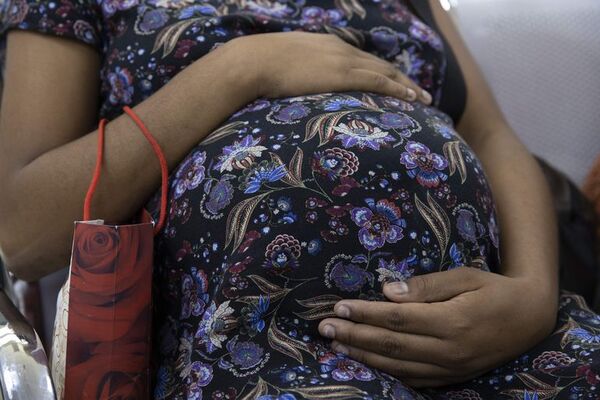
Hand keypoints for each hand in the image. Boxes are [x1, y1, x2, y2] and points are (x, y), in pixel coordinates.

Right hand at [229, 32, 431, 103]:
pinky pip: (379, 81)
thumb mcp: (282, 65)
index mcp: (327, 46)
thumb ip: (296, 71)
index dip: (380, 71)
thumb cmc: (260, 66)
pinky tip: (412, 98)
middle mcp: (342, 49)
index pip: (362, 59)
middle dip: (402, 78)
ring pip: (386, 72)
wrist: (254, 62)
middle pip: (380, 64)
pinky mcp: (344, 74)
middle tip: (418, 92)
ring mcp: (344, 61)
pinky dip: (399, 89)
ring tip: (424, 98)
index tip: (392, 81)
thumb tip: (293, 84)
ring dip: (407, 85)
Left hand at [317, 268, 557, 387]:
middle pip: (391, 345)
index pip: (397, 319)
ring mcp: (451, 368)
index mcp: (453, 321)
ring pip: (398, 366)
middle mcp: (450, 349)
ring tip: (336, 347)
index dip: (365, 314)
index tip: (339, 308)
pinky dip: (386, 374)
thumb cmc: (494, 289)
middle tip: (324, 329)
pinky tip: (366, 365)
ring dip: (363, 357)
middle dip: (354, 337)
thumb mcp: (465, 276)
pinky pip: (414, 380)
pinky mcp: (453, 377)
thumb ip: (426, 285)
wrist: (530, 318)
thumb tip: (387, 291)